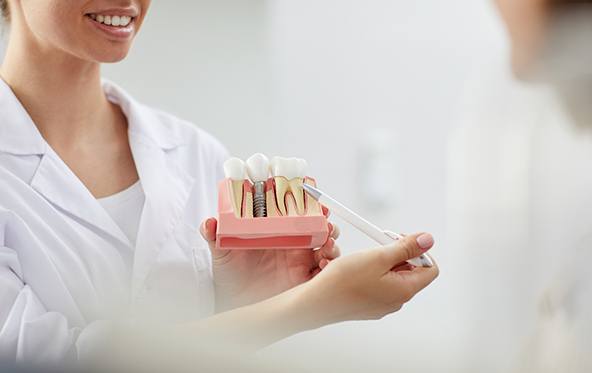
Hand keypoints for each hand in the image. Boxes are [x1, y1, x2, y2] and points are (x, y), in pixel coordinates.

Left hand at [200, 211, 340, 311]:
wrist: (231, 302)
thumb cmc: (229, 274)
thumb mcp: (220, 251)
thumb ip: (214, 235)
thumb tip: (209, 222)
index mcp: (279, 232)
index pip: (299, 213)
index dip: (310, 205)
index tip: (315, 200)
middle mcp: (294, 244)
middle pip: (319, 228)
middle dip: (327, 222)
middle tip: (326, 221)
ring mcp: (301, 262)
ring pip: (326, 247)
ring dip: (332, 242)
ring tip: (327, 242)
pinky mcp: (304, 280)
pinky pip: (323, 272)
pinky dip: (329, 266)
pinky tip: (323, 264)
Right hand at [295, 233, 438, 325]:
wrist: (317, 302)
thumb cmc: (344, 281)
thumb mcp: (378, 256)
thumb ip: (406, 247)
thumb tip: (428, 240)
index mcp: (404, 290)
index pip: (430, 268)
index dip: (420, 251)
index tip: (402, 240)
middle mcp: (397, 301)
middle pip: (412, 272)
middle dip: (401, 253)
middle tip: (382, 242)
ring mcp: (382, 304)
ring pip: (394, 277)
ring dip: (386, 261)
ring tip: (367, 255)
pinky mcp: (369, 305)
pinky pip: (380, 284)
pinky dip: (375, 272)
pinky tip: (359, 267)